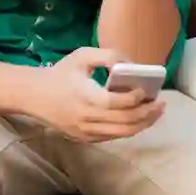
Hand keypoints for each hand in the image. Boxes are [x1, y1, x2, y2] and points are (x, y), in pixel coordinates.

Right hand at [24, 47, 165, 143]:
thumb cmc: (60, 74)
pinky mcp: (85, 138)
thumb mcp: (82, 56)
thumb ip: (108, 55)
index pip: (117, 103)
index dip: (136, 98)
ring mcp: (86, 132)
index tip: (147, 89)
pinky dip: (129, 129)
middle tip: (161, 103)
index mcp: (85, 97)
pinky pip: (114, 136)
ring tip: (155, 113)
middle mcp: (87, 118)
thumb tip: (132, 64)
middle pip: (125, 121)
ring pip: (123, 133)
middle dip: (147, 113)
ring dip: (143, 124)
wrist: (33, 96)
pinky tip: (139, 119)